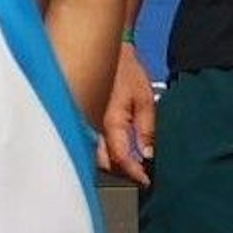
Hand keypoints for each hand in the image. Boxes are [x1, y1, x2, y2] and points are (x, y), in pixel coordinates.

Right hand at [98, 43, 157, 185]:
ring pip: (94, 155)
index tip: (147, 181)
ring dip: (112, 164)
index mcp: (110, 122)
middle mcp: (93, 126)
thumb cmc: (127, 71)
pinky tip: (117, 151)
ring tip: (131, 165)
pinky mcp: (85, 119)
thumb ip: (147, 129)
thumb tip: (148, 155)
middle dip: (121, 173)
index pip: (121, 159)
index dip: (135, 173)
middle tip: (140, 175)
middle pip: (103, 163)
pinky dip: (104, 152)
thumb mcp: (145, 99)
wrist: (107, 51)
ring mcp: (87, 123)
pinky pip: (91, 143)